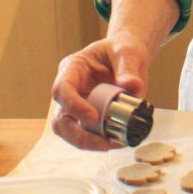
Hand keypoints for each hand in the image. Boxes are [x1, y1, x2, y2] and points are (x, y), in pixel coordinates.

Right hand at [51, 36, 149, 150]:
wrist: (129, 57)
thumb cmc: (123, 49)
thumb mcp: (128, 52)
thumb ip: (129, 68)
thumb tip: (132, 86)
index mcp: (73, 68)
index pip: (62, 89)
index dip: (74, 106)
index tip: (94, 118)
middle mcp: (70, 89)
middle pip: (60, 118)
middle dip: (78, 135)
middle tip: (103, 143)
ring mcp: (77, 105)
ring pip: (70, 131)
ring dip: (89, 142)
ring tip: (114, 143)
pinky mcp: (88, 116)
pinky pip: (87, 133)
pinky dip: (101, 141)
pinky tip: (119, 141)